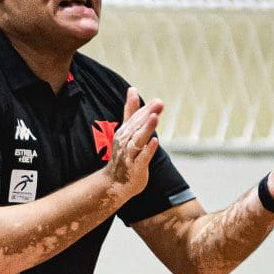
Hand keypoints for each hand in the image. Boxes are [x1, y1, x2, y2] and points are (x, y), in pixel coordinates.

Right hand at [103, 86, 162, 201]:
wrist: (114, 184)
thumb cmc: (123, 156)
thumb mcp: (127, 132)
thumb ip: (131, 111)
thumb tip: (132, 89)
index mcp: (125, 132)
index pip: (136, 119)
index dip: (146, 110)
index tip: (157, 101)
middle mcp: (126, 142)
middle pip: (137, 127)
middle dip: (147, 115)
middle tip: (159, 104)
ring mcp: (130, 156)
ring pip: (138, 141)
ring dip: (146, 129)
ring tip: (154, 118)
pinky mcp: (136, 169)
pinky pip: (142, 158)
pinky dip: (148, 150)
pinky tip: (155, 141)